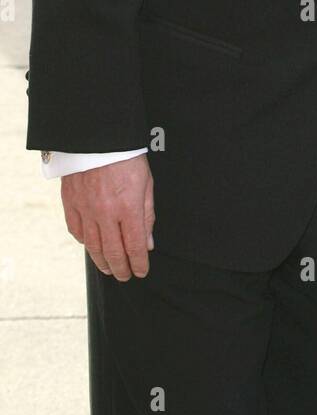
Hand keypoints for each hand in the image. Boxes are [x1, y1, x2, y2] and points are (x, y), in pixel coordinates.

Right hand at [61, 154, 154, 279]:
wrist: (98, 137)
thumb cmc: (127, 157)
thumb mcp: (146, 184)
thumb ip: (147, 215)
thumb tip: (148, 243)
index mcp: (128, 208)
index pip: (134, 246)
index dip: (138, 263)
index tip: (141, 271)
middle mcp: (106, 213)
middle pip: (112, 252)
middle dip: (121, 268)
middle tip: (125, 276)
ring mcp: (85, 209)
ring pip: (92, 246)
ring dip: (102, 261)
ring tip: (109, 269)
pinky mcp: (70, 203)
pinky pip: (76, 230)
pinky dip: (84, 242)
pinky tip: (91, 246)